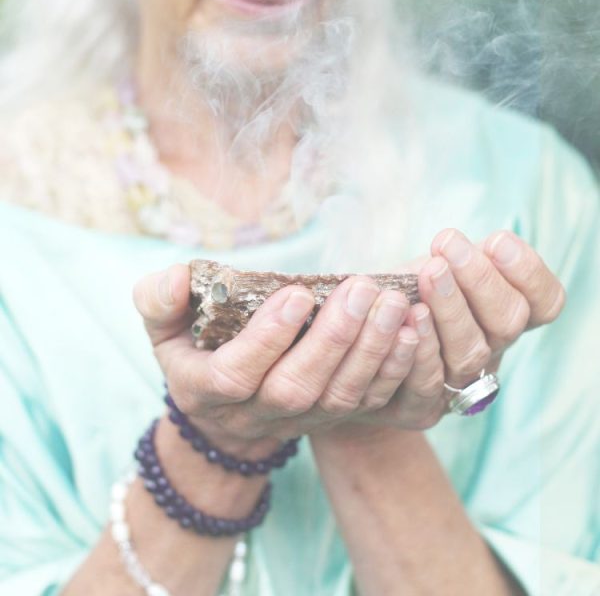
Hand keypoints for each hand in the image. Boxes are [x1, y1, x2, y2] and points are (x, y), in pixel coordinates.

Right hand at [133, 266, 418, 448]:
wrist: (223, 408)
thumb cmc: (193, 348)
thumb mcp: (164, 325)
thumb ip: (160, 300)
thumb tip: (175, 277)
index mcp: (206, 389)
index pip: (236, 374)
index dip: (268, 338)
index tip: (298, 293)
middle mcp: (255, 414)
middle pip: (298, 388)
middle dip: (333, 339)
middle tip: (361, 288)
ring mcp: (299, 421)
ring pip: (340, 398)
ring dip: (373, 351)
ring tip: (393, 302)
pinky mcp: (333, 417)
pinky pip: (370, 403)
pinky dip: (395, 369)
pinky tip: (412, 329)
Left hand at [321, 228, 565, 436]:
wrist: (355, 344)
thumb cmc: (403, 291)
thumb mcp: (437, 263)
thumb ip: (464, 256)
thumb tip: (492, 245)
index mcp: (504, 313)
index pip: (545, 301)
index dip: (527, 272)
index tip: (496, 241)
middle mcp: (491, 351)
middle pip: (508, 321)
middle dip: (478, 278)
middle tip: (446, 245)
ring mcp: (460, 385)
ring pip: (469, 351)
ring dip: (450, 308)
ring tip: (429, 272)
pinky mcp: (422, 409)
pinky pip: (426, 383)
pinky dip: (420, 347)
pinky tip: (407, 316)